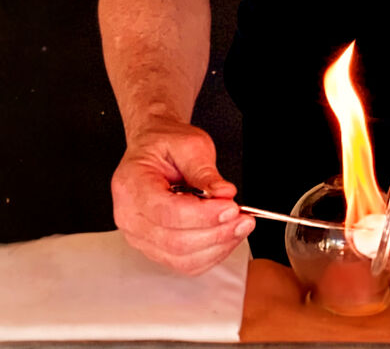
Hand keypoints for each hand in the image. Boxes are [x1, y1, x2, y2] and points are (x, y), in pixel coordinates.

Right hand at [111, 117, 254, 274]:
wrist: (153, 148)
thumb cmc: (165, 144)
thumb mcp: (188, 143)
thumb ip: (205, 170)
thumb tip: (224, 194)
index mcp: (132, 185)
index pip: (167, 212)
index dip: (203, 215)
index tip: (231, 207)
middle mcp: (130, 217)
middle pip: (175, 241)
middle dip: (216, 233)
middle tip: (243, 218)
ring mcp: (139, 237)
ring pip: (181, 259)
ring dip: (217, 246)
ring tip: (240, 226)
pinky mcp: (154, 248)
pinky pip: (184, 263)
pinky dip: (211, 254)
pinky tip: (227, 236)